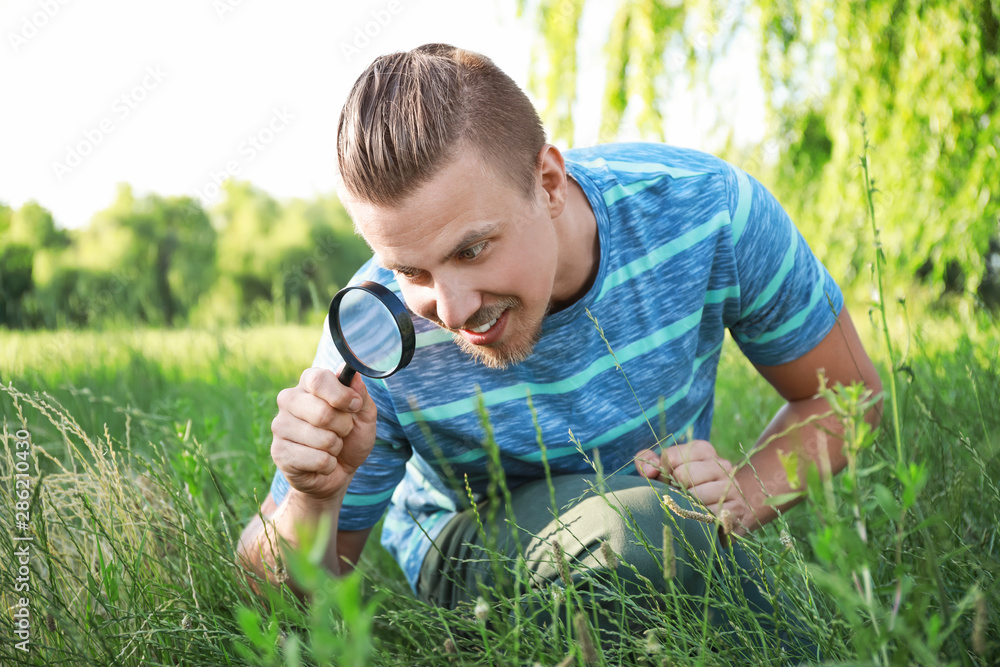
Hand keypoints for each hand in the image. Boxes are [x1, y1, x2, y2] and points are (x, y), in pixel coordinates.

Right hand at [270, 366, 377, 502]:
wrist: (337, 472)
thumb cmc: (350, 438)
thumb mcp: (363, 415)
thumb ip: (361, 395)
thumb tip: (354, 377)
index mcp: (308, 383)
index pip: (319, 379)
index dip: (342, 395)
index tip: (355, 406)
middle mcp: (289, 400)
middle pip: (323, 413)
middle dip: (344, 427)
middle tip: (342, 431)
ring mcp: (280, 426)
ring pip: (322, 439)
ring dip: (336, 447)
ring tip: (331, 447)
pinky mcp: (279, 452)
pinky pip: (318, 460)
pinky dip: (329, 464)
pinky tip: (321, 462)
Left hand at [635, 440, 748, 531]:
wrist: (725, 513)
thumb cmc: (686, 489)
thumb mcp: (666, 471)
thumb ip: (649, 462)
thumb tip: (648, 470)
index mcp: (703, 449)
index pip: (671, 457)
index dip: (663, 473)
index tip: (668, 481)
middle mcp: (721, 463)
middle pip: (683, 474)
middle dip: (675, 490)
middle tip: (679, 497)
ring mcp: (731, 485)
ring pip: (697, 494)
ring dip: (687, 506)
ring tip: (689, 508)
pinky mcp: (737, 508)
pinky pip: (710, 514)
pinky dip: (700, 519)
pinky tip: (700, 519)